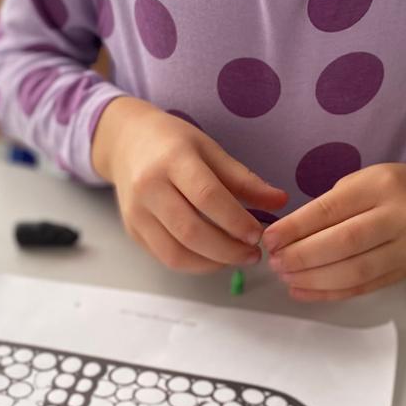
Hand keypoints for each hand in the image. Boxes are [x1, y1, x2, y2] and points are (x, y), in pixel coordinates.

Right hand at [92, 97, 287, 272]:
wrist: (126, 142)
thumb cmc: (172, 143)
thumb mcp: (210, 149)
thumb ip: (244, 179)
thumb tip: (280, 201)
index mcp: (172, 160)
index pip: (207, 197)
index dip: (236, 221)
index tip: (258, 234)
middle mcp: (149, 187)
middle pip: (191, 232)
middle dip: (228, 251)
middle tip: (253, 254)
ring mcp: (136, 212)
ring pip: (175, 253)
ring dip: (212, 263)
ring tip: (236, 258)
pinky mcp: (132, 231)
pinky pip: (165, 257)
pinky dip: (194, 263)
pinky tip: (214, 256)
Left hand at [261, 159, 405, 301]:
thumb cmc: (392, 190)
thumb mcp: (363, 182)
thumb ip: (330, 206)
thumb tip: (285, 237)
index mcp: (381, 186)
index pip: (332, 209)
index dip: (296, 227)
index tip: (269, 239)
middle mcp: (399, 217)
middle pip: (344, 242)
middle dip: (302, 256)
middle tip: (274, 262)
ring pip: (355, 271)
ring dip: (313, 279)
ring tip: (285, 277)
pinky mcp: (405, 273)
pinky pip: (363, 288)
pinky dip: (329, 293)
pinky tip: (303, 291)